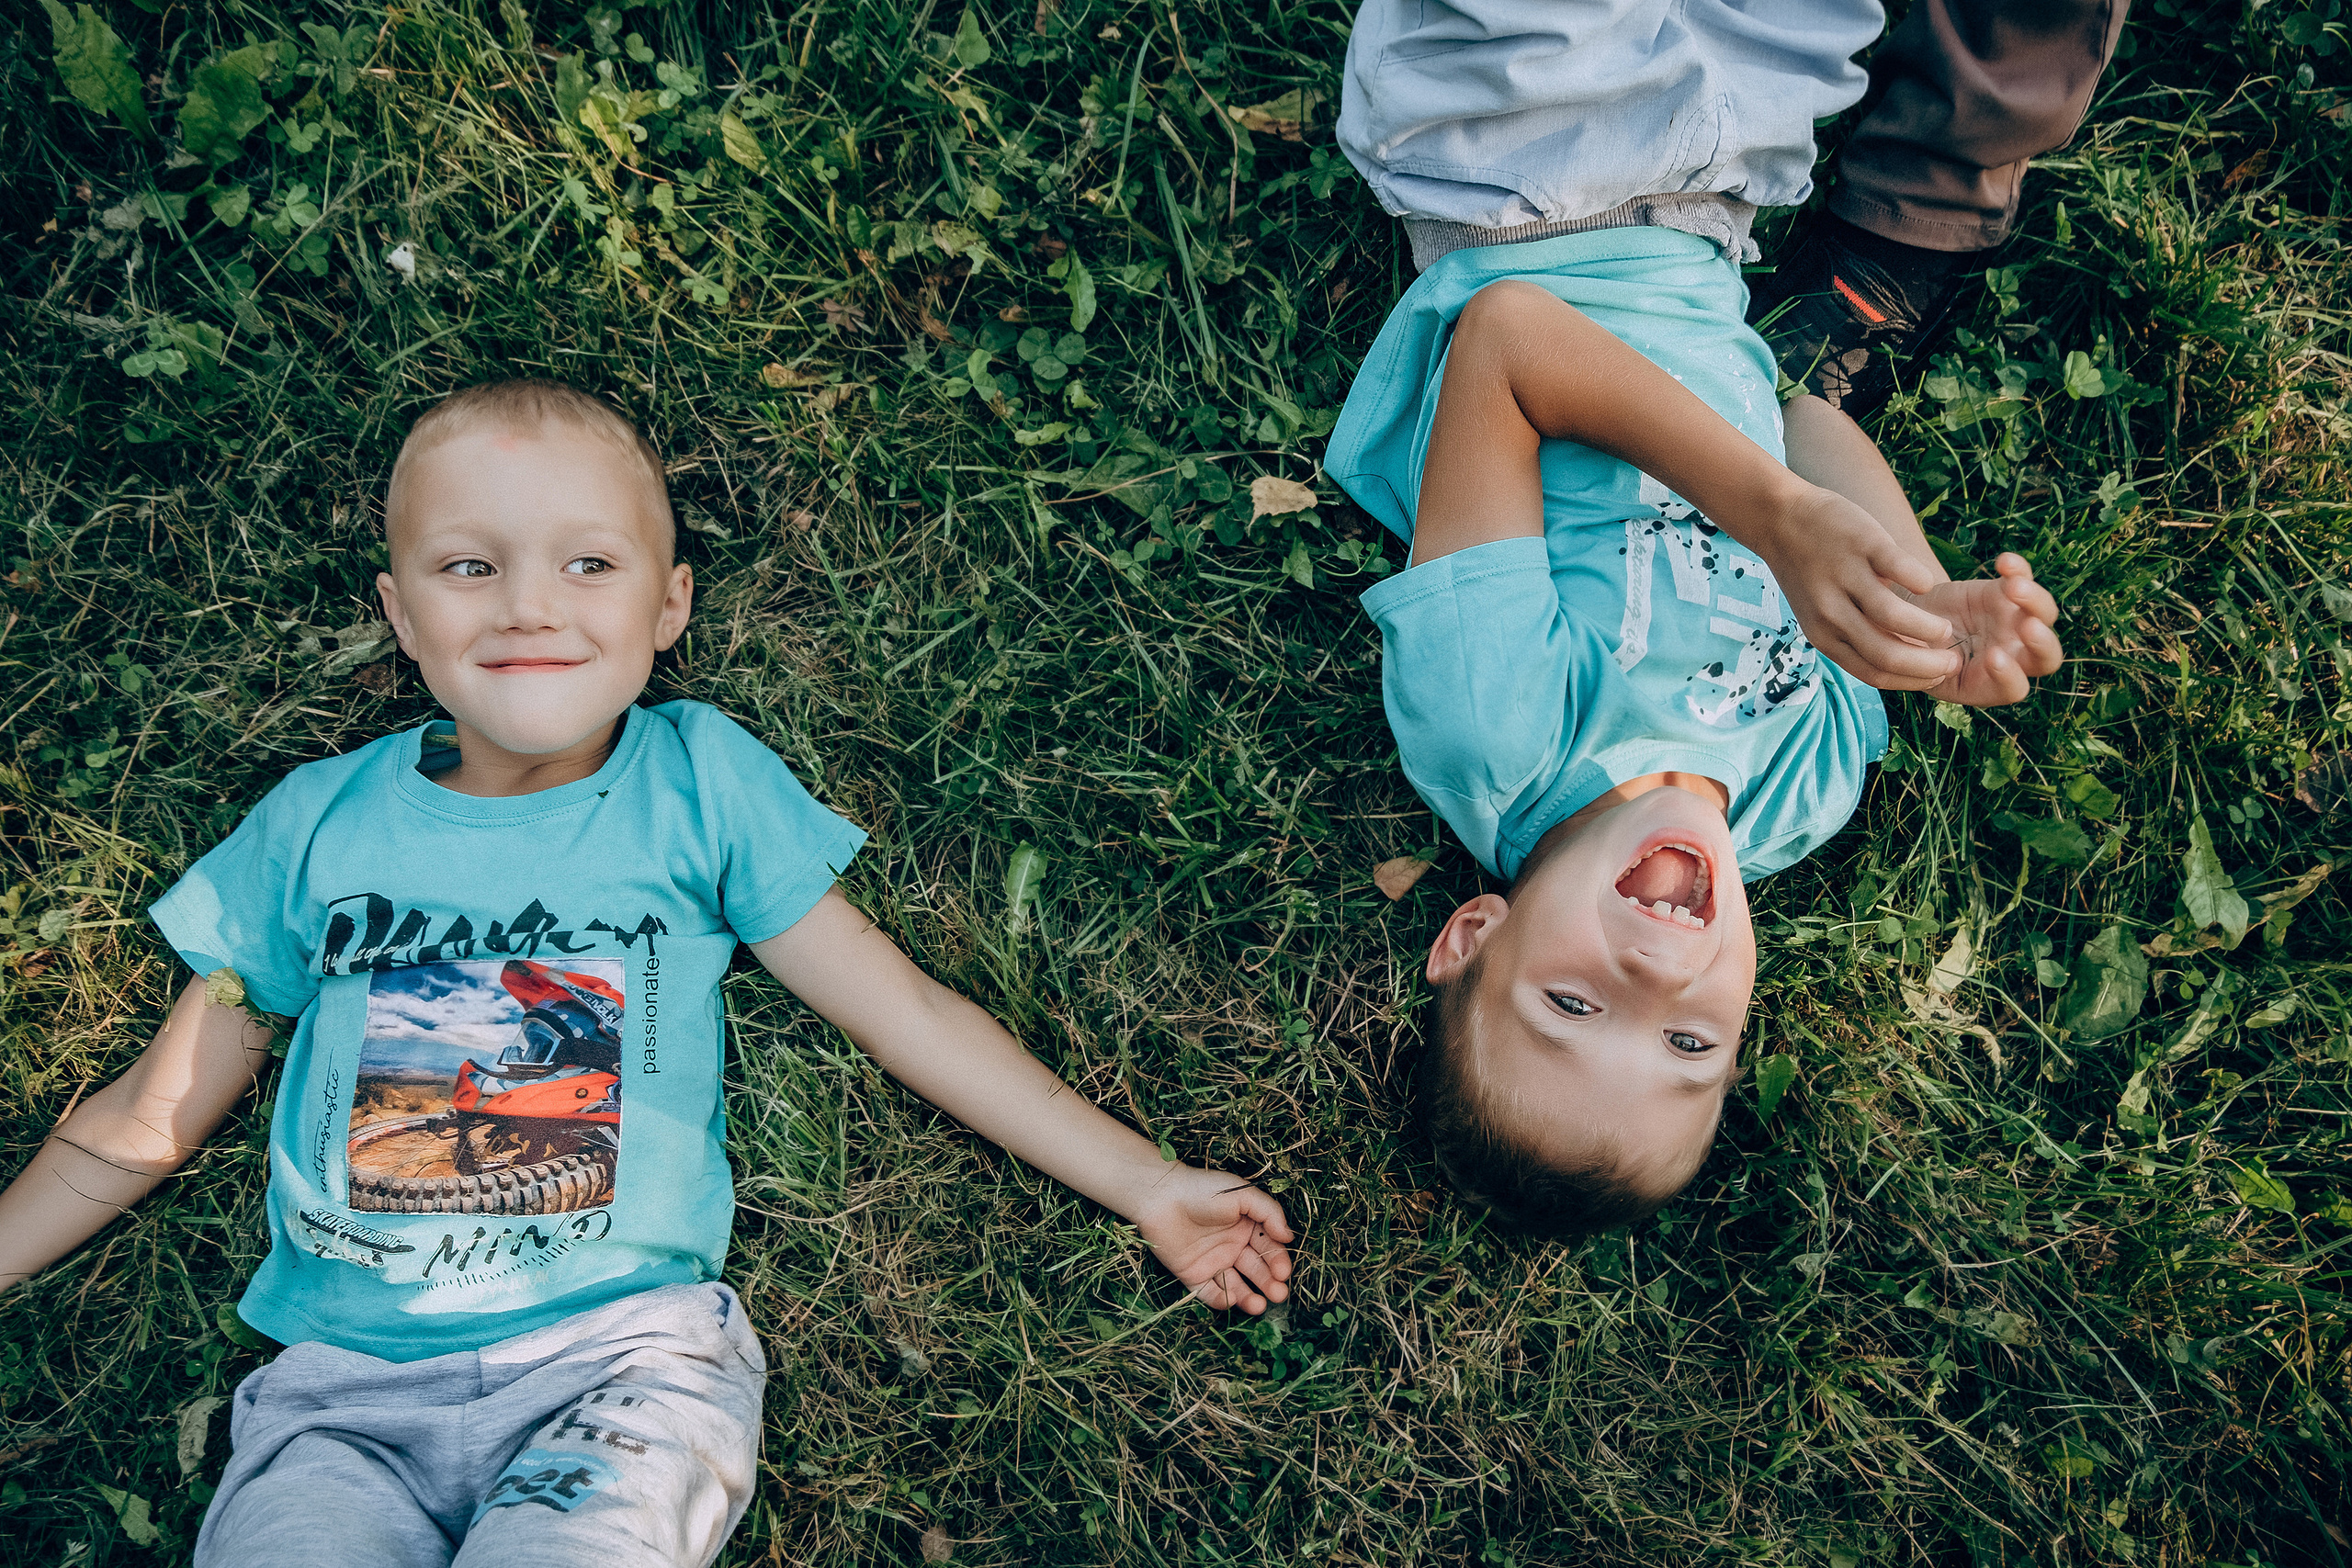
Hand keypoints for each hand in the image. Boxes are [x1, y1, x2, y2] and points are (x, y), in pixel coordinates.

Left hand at [1131, 1164, 1293, 1313]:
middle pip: (1256, 1269)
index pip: (1268, 1248)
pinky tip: (1231, 1301)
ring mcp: (1213, 1262)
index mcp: (1246, 1227)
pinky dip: (1220, 1300)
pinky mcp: (1193, 1275)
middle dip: (1269, 1282)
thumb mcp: (1242, 1193)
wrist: (1160, 1197)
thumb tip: (1289, 1236)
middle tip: (1279, 1294)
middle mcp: (1232, 1246)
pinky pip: (1209, 1292)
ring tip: (1259, 1306)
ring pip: (1236, 1285)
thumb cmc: (1202, 1190)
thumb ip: (1269, 1212)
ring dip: (1249, 1297)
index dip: (1278, 1260)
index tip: (1283, 1272)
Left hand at [1757, 486, 1964, 690]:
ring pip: (1893, 617)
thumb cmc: (1812, 572)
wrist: (1780, 519)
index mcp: (1824, 635)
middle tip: (1952, 659)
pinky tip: (1929, 586)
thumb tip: (1907, 661)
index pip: (1873, 673)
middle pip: (1886, 655)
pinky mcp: (1862, 543)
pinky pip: (1900, 568)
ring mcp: (1846, 577)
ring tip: (1945, 627)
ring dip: (1928, 628)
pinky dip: (1922, 581)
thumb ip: (1855, 636)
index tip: (1936, 677)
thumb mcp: (1822, 614)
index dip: (1911, 681)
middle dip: (1928, 665)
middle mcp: (1831, 612)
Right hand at [1912, 553, 2063, 706]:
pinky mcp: (2004, 592)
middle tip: (2028, 628)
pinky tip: (2003, 562)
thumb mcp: (1913, 669)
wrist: (1903, 622)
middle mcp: (2009, 656)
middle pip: (2047, 657)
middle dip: (2043, 643)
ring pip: (2045, 614)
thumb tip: (1949, 660)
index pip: (2015, 688)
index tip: (1991, 657)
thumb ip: (1932, 669)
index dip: (2009, 675)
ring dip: (2035, 600)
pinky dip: (2018, 568)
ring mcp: (2012, 623)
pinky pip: (2023, 577)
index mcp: (1988, 684)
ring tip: (2013, 587)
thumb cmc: (1907, 653)